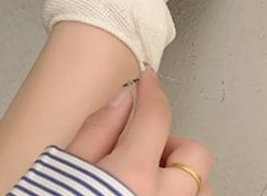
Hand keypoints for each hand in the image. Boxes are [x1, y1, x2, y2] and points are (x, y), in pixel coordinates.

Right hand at [66, 68, 212, 194]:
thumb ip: (99, 128)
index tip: (148, 82)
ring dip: (179, 181)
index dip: (152, 90)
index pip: (155, 114)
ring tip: (146, 186)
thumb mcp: (65, 167)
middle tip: (142, 150)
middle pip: (194, 156)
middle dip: (171, 146)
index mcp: (131, 175)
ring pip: (200, 190)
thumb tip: (124, 97)